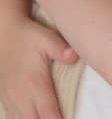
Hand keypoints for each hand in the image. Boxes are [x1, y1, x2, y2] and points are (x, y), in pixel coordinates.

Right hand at [0, 0, 78, 118]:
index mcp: (35, 84)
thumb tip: (75, 56)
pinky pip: (12, 118)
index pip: (48, 112)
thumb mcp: (46, 38)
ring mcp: (13, 98)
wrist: (5, 32)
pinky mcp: (8, 98)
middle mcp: (22, 95)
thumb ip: (61, 49)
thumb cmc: (29, 37)